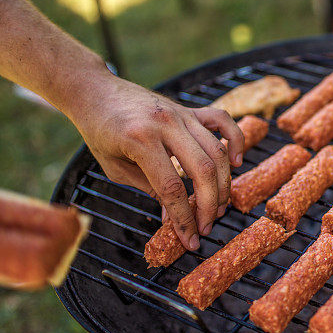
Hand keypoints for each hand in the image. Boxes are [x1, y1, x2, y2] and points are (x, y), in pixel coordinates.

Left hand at [68, 73, 243, 249]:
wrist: (96, 92)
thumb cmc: (100, 132)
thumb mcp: (115, 168)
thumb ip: (148, 189)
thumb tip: (173, 216)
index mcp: (140, 140)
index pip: (171, 188)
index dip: (183, 218)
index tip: (190, 239)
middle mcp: (166, 124)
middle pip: (202, 170)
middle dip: (209, 205)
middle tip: (207, 227)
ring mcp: (182, 114)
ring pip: (216, 152)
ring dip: (223, 185)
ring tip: (219, 207)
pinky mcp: (190, 109)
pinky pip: (223, 121)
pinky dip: (235, 140)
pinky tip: (235, 162)